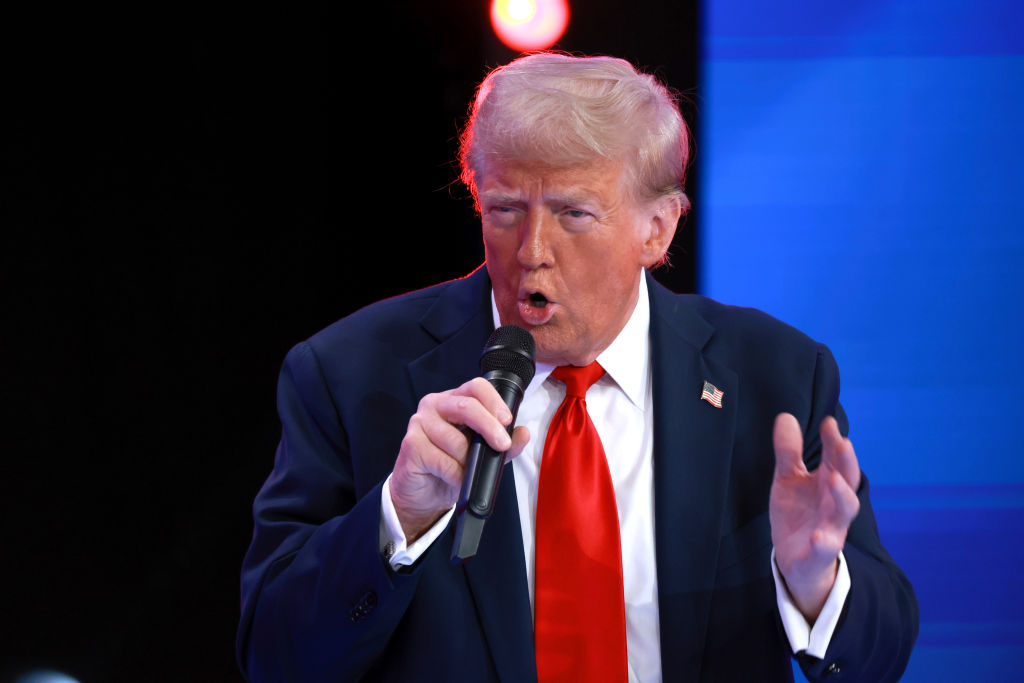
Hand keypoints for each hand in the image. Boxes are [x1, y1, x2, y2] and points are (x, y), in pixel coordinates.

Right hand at [390, 377, 529, 542]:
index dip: (494, 401)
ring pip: (455, 440)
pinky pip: (442, 460)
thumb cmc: (451, 467)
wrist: (424, 493)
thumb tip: (523, 434)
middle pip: (466, 406)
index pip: (476, 387)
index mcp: (454, 400)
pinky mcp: (411, 445)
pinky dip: (455, 474)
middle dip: (489, 426)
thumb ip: (505, 443)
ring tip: (469, 470)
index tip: (507, 421)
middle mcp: (435, 406)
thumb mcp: (484, 454)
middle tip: (501, 445)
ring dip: (469, 461)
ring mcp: (419, 423)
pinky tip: (456, 478)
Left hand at [770, 413, 860, 621]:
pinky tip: (819, 537)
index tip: (829, 422)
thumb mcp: (788, 479)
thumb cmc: (798, 513)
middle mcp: (833, 503)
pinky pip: (825, 549)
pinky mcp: (819, 553)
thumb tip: (786, 416)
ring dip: (841, 495)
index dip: (833, 441)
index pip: (835, 458)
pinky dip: (824, 543)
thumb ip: (788, 451)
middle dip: (846, 462)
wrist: (795, 558)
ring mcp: (830, 528)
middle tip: (842, 442)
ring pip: (843, 512)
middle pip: (846, 480)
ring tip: (833, 479)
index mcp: (827, 483)